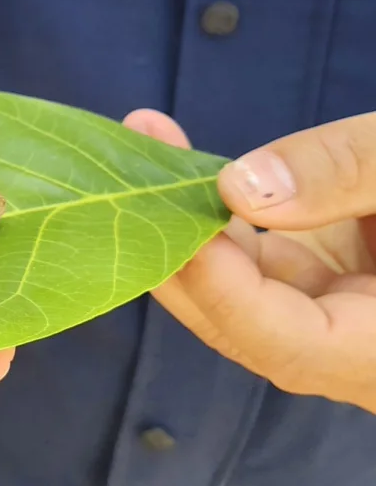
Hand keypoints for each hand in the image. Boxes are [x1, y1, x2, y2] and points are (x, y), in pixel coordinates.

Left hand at [122, 109, 375, 413]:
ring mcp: (337, 312)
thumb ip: (349, 172)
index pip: (287, 343)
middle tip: (132, 164)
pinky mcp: (326, 276)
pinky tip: (176, 151)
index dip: (223, 288)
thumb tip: (236, 188)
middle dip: (176, 247)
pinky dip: (217, 208)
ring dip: (185, 217)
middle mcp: (358, 346)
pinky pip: (256, 252)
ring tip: (146, 139)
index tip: (171, 217)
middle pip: (240, 319)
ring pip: (237, 284)